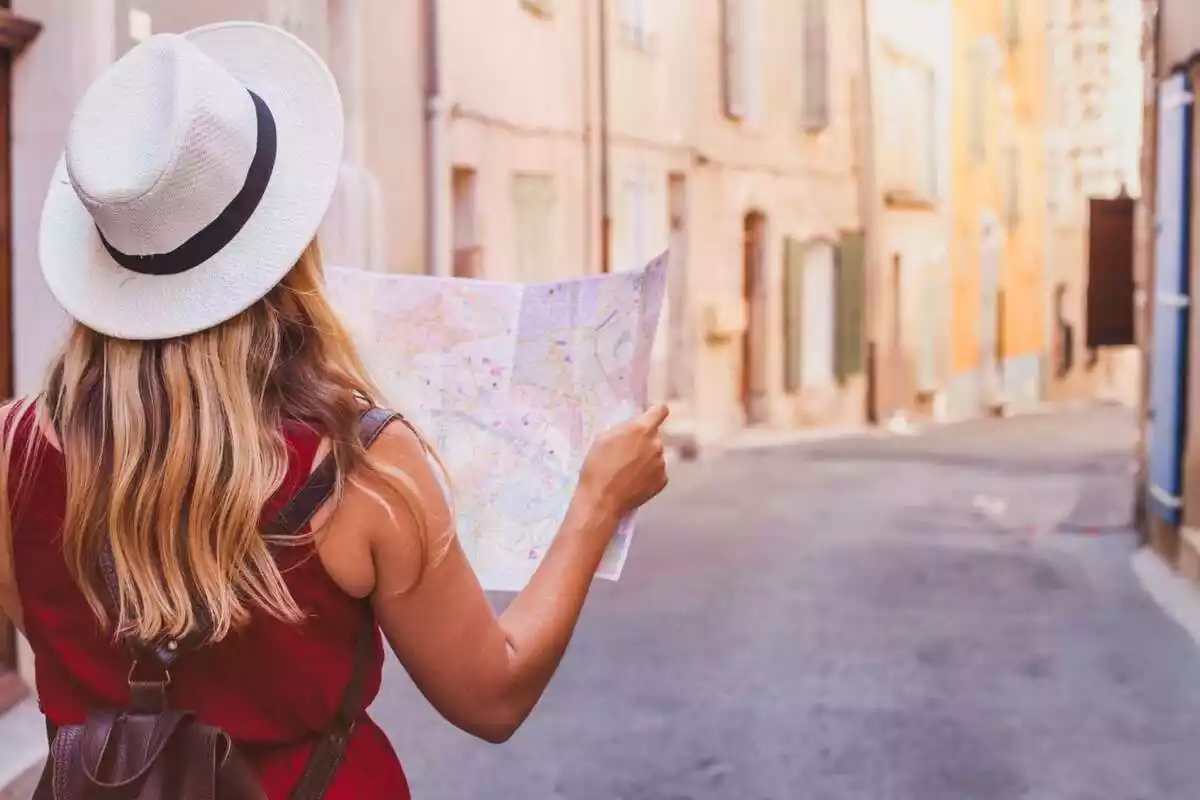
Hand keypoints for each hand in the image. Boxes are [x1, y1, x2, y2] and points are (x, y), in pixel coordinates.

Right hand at [577, 404, 669, 519]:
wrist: (602, 500)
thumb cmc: (598, 467)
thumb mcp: (604, 438)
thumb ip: (625, 429)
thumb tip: (635, 428)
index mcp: (642, 429)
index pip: (660, 410)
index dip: (654, 413)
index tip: (650, 417)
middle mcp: (656, 444)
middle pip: (654, 436)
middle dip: (643, 441)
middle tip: (626, 453)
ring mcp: (662, 464)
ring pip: (655, 455)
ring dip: (646, 459)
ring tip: (627, 471)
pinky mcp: (663, 481)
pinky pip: (657, 472)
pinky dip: (648, 475)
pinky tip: (633, 482)